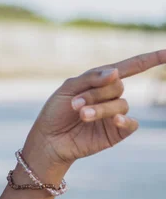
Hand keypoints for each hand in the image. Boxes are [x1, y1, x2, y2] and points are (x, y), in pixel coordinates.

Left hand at [24, 50, 165, 172]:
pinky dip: (124, 120)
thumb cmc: (56, 112)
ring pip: (120, 104)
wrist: (48, 139)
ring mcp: (115, 114)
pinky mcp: (116, 132)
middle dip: (95, 93)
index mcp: (100, 82)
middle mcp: (110, 96)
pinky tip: (114, 120)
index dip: (150, 59)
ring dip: (100, 108)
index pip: (129, 67)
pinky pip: (130, 123)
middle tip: (75, 104)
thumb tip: (116, 72)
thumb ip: (91, 78)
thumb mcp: (68, 88)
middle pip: (117, 86)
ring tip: (81, 114)